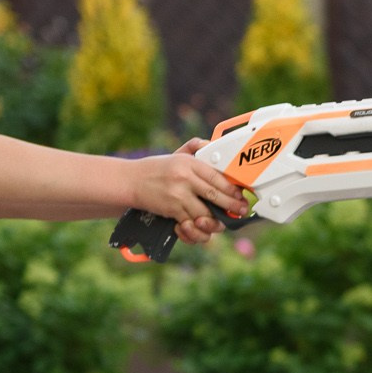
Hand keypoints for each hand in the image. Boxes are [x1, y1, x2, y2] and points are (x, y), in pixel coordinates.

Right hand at [124, 148, 243, 243]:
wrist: (130, 181)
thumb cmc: (156, 169)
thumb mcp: (176, 155)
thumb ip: (194, 147)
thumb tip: (210, 143)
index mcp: (189, 163)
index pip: (217, 177)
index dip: (232, 189)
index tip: (241, 196)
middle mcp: (185, 178)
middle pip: (215, 196)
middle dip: (231, 206)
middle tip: (241, 211)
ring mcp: (178, 195)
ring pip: (204, 213)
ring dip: (215, 221)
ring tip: (221, 222)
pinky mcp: (171, 210)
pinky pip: (190, 224)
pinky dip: (196, 229)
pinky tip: (200, 227)